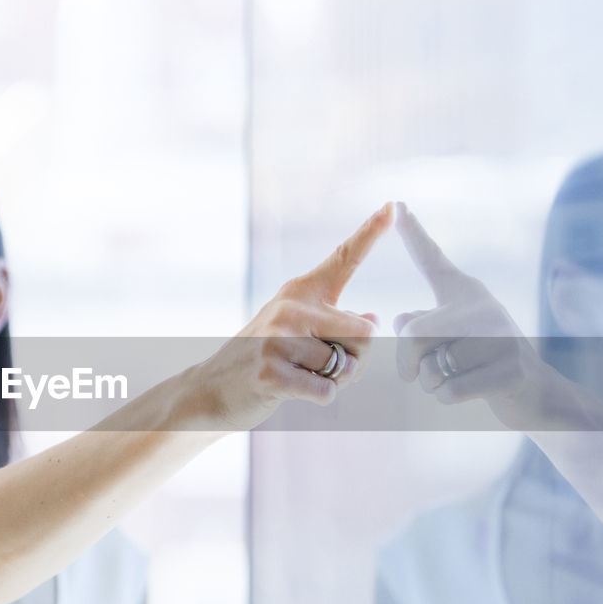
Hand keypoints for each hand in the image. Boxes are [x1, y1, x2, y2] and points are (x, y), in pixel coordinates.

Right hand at [195, 203, 393, 430]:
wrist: (210, 388)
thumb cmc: (262, 359)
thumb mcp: (294, 330)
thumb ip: (334, 323)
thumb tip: (373, 320)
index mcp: (300, 291)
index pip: (343, 258)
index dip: (370, 233)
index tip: (392, 206)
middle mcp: (291, 307)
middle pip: (363, 334)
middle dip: (356, 360)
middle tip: (328, 366)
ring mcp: (278, 339)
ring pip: (344, 367)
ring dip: (334, 381)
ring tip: (300, 376)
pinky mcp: (271, 373)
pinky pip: (326, 390)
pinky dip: (319, 396)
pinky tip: (291, 391)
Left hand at [392, 204, 548, 425]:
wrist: (535, 393)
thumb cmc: (482, 363)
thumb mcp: (449, 339)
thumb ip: (423, 325)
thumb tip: (401, 320)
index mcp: (465, 294)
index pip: (433, 261)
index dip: (414, 235)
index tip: (396, 204)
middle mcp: (483, 307)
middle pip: (415, 335)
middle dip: (406, 363)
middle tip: (412, 375)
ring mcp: (501, 337)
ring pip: (431, 368)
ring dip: (431, 384)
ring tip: (455, 378)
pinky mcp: (510, 370)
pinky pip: (450, 390)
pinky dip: (446, 398)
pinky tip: (467, 393)